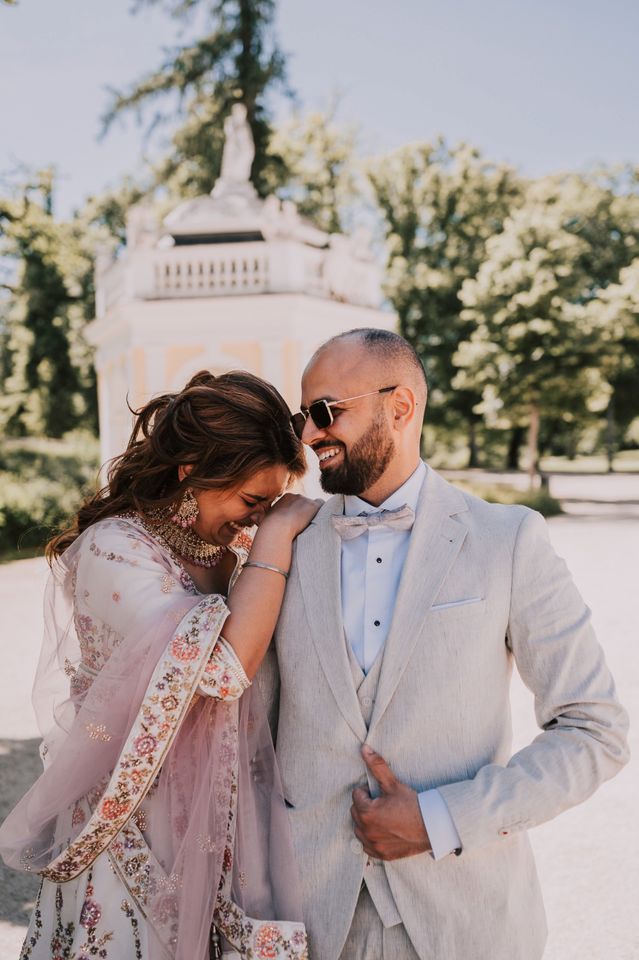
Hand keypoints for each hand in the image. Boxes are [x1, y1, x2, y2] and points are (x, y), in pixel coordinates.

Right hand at [258, 493, 322, 540]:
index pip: (297, 503)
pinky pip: (323, 507)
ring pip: (315, 506)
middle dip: (307, 513)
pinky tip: (320, 522)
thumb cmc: (268, 528)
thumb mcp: (262, 519)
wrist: (277, 529)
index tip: (297, 522)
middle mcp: (296, 496)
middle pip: (306, 504)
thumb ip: (259, 517)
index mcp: (286, 498)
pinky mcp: (314, 506)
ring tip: (313, 526)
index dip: (298, 513)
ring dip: (315, 515)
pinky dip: (323, 514)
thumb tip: (253, 516)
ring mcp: (306, 500)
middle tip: (305, 525)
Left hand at [351, 745, 430, 860]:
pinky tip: (384, 831)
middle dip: (365, 806)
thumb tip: (364, 749)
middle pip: (356, 812)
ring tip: (383, 816)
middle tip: (382, 803)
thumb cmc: (412, 805)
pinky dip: (372, 839)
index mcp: (366, 812)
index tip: (380, 794)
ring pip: (359, 829)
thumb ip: (377, 766)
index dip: (368, 792)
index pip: (357, 795)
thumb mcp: (393, 784)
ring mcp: (373, 845)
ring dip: (366, 822)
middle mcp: (366, 831)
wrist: (431, 827)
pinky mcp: (381, 855)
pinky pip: (367, 846)